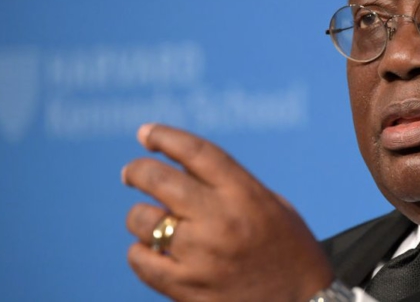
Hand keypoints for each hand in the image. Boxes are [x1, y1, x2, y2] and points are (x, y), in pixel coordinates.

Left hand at [122, 123, 333, 301]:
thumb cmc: (288, 249)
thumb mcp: (269, 205)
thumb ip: (228, 184)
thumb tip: (176, 167)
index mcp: (244, 194)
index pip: (194, 151)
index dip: (164, 136)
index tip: (146, 133)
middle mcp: (220, 220)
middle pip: (157, 179)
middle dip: (137, 170)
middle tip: (131, 173)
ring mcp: (201, 256)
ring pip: (142, 220)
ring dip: (141, 217)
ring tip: (152, 221)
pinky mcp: (187, 289)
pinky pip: (141, 260)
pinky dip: (141, 252)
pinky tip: (153, 250)